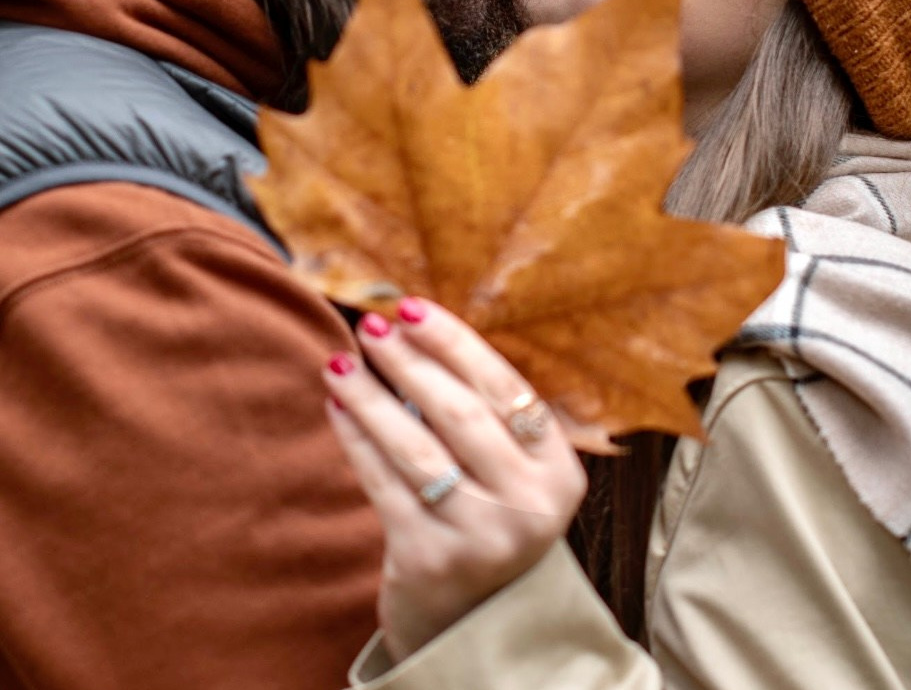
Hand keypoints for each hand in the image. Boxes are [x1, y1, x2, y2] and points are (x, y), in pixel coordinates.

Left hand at [323, 299, 586, 662]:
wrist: (475, 615)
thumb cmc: (489, 513)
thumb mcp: (512, 469)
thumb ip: (484, 412)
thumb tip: (413, 329)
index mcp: (560, 470)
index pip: (504, 388)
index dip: (454, 343)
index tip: (412, 308)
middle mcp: (530, 505)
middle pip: (460, 413)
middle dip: (409, 362)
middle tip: (372, 325)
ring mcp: (481, 536)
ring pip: (416, 447)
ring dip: (372, 397)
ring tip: (341, 361)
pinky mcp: (430, 559)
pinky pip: (383, 484)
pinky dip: (357, 438)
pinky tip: (338, 406)